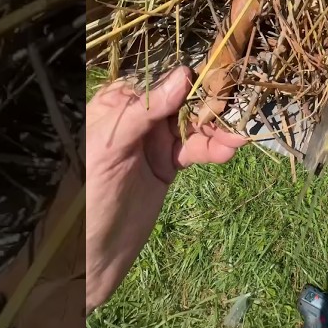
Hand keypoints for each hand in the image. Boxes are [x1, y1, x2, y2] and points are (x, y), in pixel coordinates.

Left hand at [85, 66, 246, 308]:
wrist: (92, 252)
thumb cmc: (88, 194)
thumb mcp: (111, 145)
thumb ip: (146, 111)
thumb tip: (184, 75)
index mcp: (116, 103)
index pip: (158, 80)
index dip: (190, 78)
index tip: (221, 76)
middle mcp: (137, 116)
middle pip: (182, 100)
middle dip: (210, 103)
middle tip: (239, 110)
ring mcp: (153, 140)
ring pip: (193, 125)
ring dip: (217, 129)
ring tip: (238, 138)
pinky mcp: (167, 163)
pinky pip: (195, 149)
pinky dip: (213, 148)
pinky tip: (228, 151)